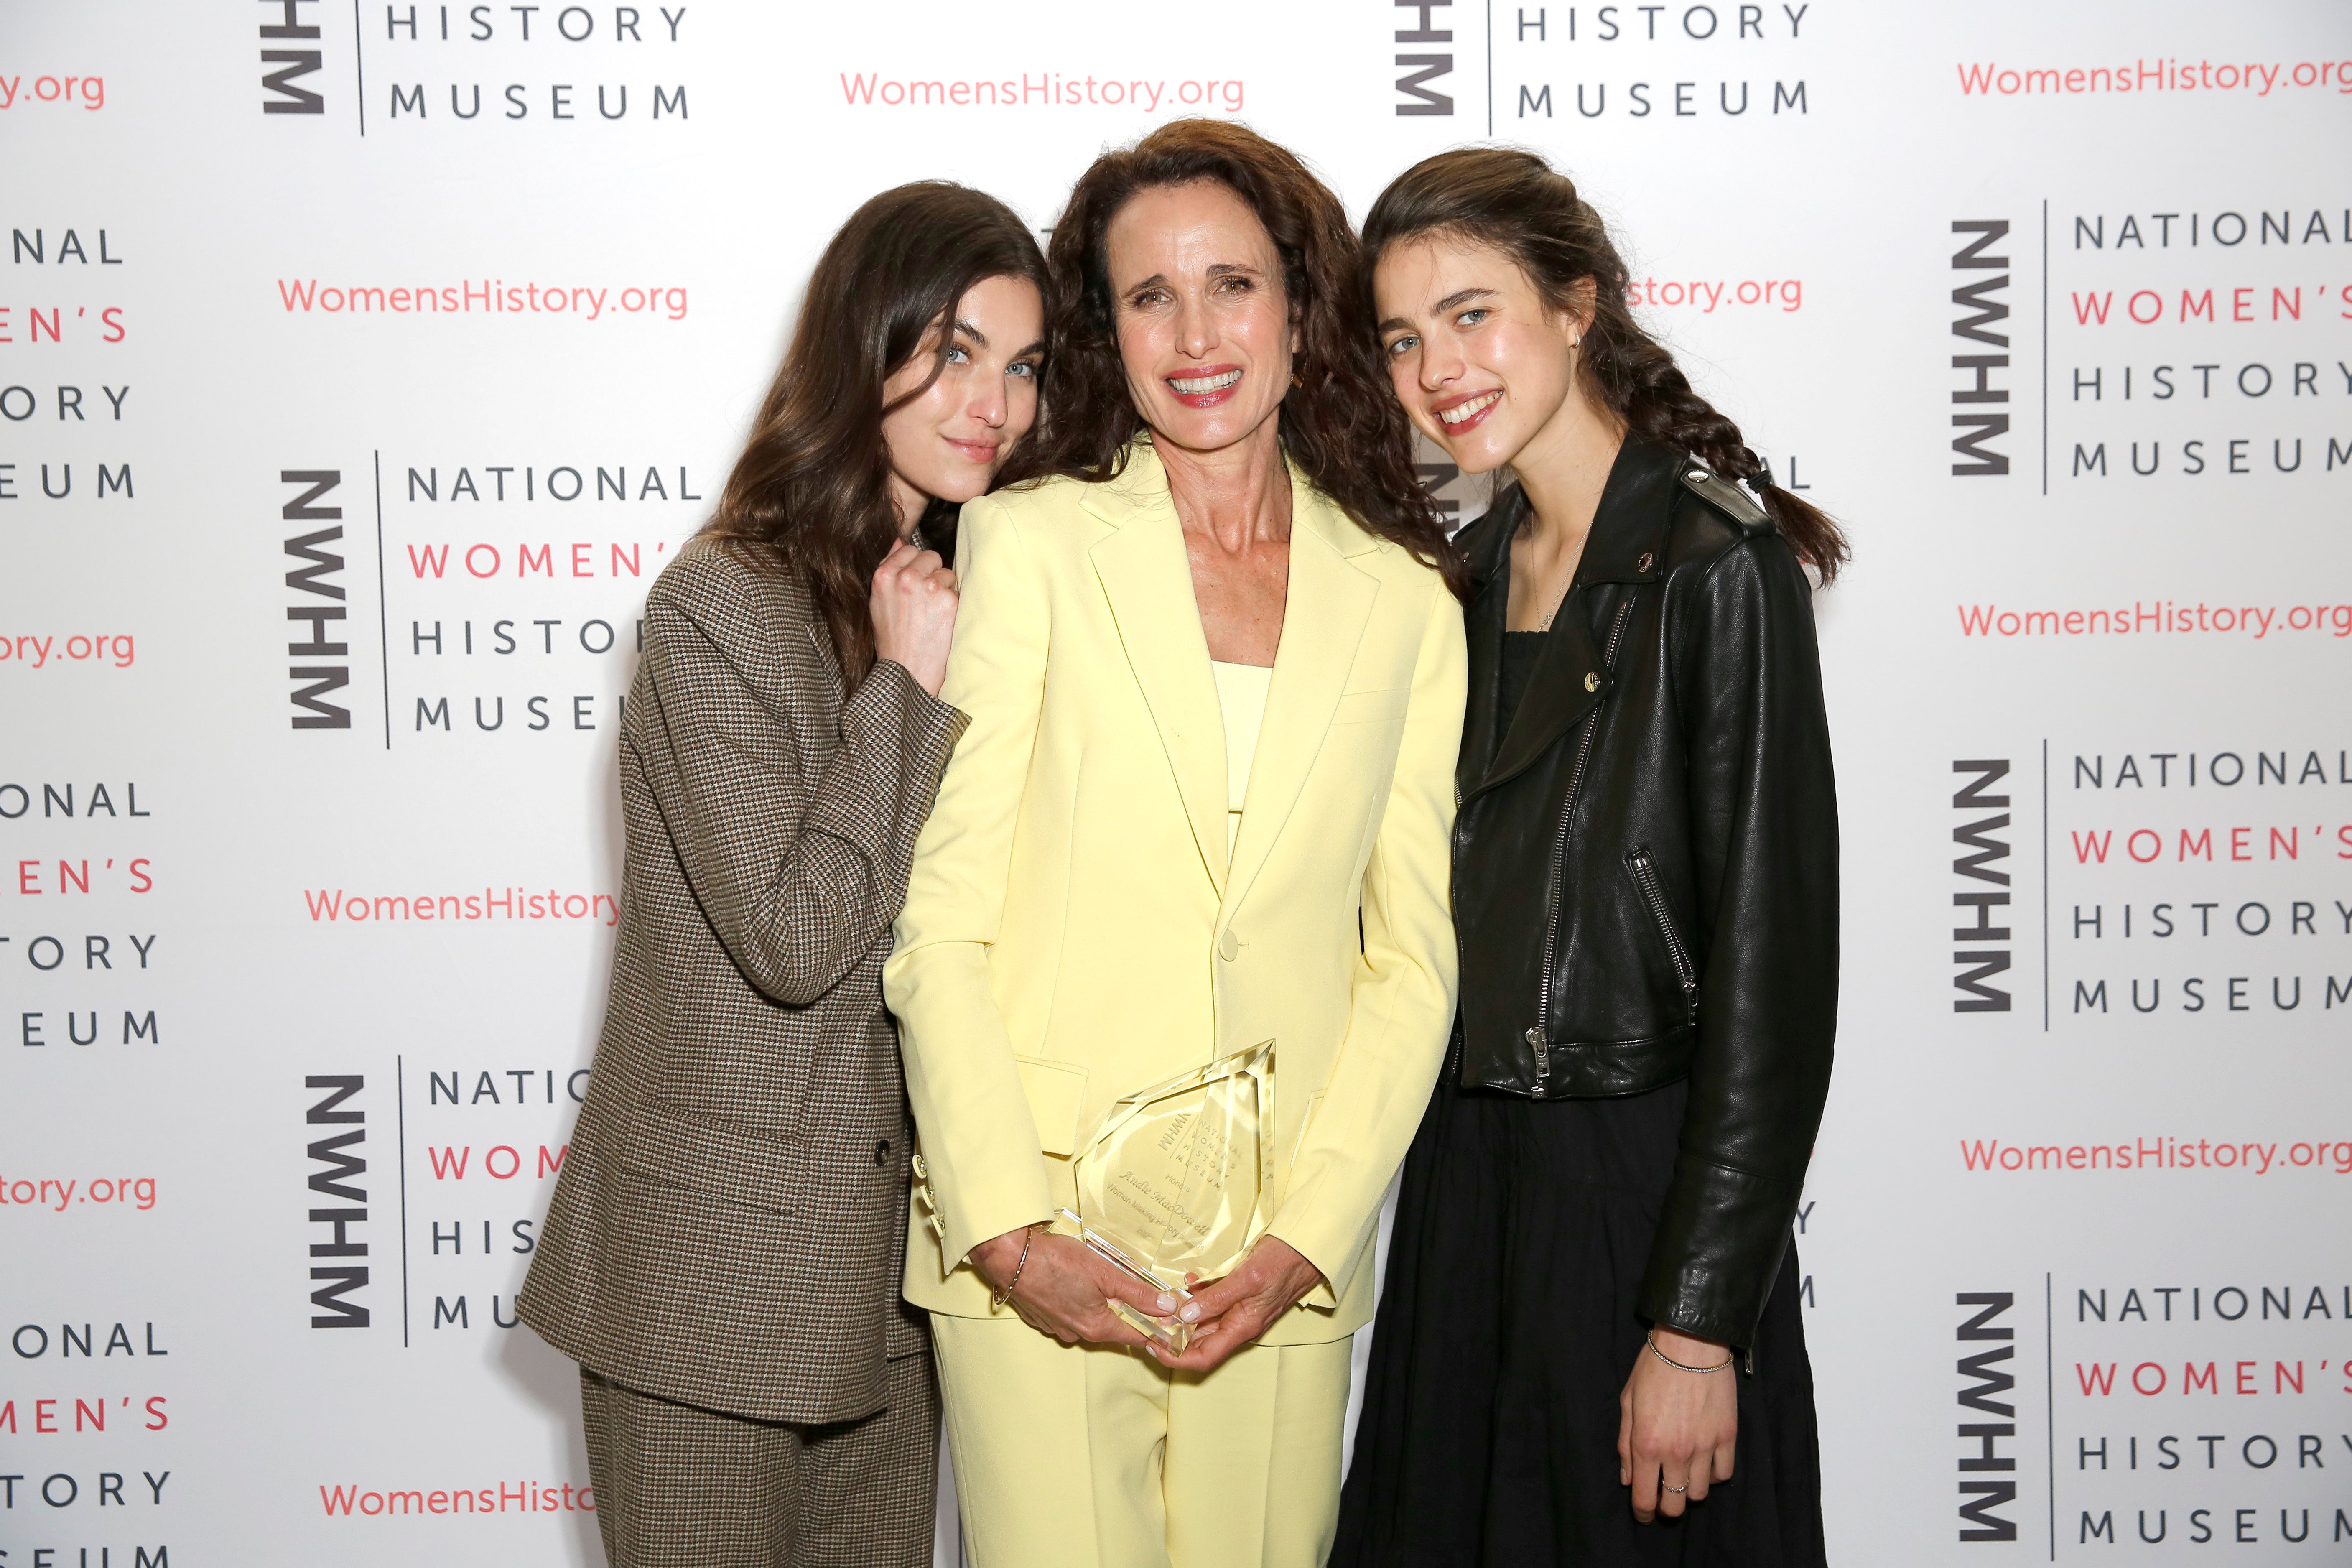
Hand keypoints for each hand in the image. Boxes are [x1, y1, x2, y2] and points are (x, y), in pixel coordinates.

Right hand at [869, 537, 956, 695]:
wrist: (907, 672)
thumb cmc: (892, 640)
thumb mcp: (878, 602)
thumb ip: (888, 569)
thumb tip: (900, 541)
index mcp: (884, 576)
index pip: (909, 549)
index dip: (915, 566)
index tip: (914, 584)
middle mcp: (906, 578)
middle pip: (931, 557)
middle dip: (931, 574)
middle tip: (924, 602)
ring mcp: (929, 588)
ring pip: (947, 573)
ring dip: (944, 590)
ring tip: (931, 615)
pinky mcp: (949, 600)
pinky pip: (958, 591)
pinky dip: (954, 605)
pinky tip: (942, 622)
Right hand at [969, 1225, 1176, 1348]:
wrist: (1009, 1256)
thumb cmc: (1055, 1260)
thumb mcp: (1104, 1272)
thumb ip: (1137, 1292)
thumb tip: (1168, 1307)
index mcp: (1096, 1326)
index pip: (1138, 1336)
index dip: (1157, 1328)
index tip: (1173, 1318)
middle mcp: (1077, 1333)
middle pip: (1115, 1327)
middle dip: (1129, 1310)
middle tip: (1138, 1287)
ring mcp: (1057, 1327)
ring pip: (1091, 1319)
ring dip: (1100, 1303)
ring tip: (1101, 1278)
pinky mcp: (1043, 1317)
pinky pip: (1070, 1313)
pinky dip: (1078, 1300)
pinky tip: (1075, 1281)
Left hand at [1155, 1234, 1324, 1372]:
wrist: (1308, 1248)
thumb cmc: (1284, 1262)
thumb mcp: (1247, 1278)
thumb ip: (1216, 1297)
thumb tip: (1185, 1315)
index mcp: (1242, 1327)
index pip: (1203, 1358)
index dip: (1176, 1357)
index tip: (1153, 1345)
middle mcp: (1239, 1324)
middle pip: (1199, 1342)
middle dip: (1173, 1333)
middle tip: (1150, 1318)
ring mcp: (1240, 1311)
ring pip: (1204, 1322)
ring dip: (1184, 1312)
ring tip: (1165, 1298)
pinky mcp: (1241, 1296)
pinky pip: (1214, 1303)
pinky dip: (1199, 1296)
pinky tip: (1190, 1281)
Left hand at [1618, 1327, 1738, 1521]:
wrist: (1692, 1344)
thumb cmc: (1654, 1368)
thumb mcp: (1628, 1402)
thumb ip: (1625, 1445)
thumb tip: (1628, 1478)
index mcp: (1647, 1445)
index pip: (1645, 1499)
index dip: (1643, 1513)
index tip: (1644, 1513)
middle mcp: (1677, 1453)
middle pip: (1675, 1505)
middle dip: (1666, 1506)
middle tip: (1663, 1495)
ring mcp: (1705, 1447)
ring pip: (1701, 1494)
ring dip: (1690, 1489)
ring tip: (1684, 1473)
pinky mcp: (1728, 1437)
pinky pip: (1724, 1474)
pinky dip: (1713, 1474)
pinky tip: (1705, 1461)